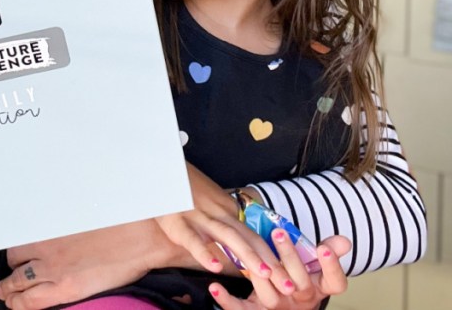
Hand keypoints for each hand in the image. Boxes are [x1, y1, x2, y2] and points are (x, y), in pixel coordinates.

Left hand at [0, 219, 179, 309]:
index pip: (21, 240)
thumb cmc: (120, 221)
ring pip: (17, 282)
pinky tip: (17, 305)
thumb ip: (65, 223)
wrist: (142, 237)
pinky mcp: (66, 289)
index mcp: (51, 227)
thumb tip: (60, 227)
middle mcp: (47, 247)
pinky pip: (32, 301)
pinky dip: (20, 303)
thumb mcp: (84, 214)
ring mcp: (54, 269)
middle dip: (10, 271)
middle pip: (16, 260)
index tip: (16, 256)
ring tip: (6, 295)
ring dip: (8, 289)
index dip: (17, 252)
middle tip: (6, 280)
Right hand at [154, 165, 283, 281]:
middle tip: (289, 285)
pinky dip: (204, 253)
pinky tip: (215, 267)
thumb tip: (240, 243)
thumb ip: (223, 220)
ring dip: (249, 256)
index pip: (256, 235)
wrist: (161, 167)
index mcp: (226, 210)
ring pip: (229, 237)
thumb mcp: (208, 201)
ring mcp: (199, 218)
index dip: (274, 257)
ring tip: (265, 275)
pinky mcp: (178, 223)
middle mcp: (218, 213)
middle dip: (271, 263)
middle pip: (249, 239)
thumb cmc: (183, 187)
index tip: (290, 275)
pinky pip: (193, 239)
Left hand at [209, 234, 350, 309]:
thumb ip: (326, 252)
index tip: (324, 248)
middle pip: (300, 285)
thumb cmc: (294, 275)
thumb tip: (344, 241)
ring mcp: (278, 308)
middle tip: (280, 234)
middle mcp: (300, 300)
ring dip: (262, 277)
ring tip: (253, 257)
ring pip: (272, 298)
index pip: (335, 283)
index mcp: (318, 288)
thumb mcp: (311, 263)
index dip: (332, 268)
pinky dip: (227, 301)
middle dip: (290, 258)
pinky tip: (215, 287)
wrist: (278, 302)